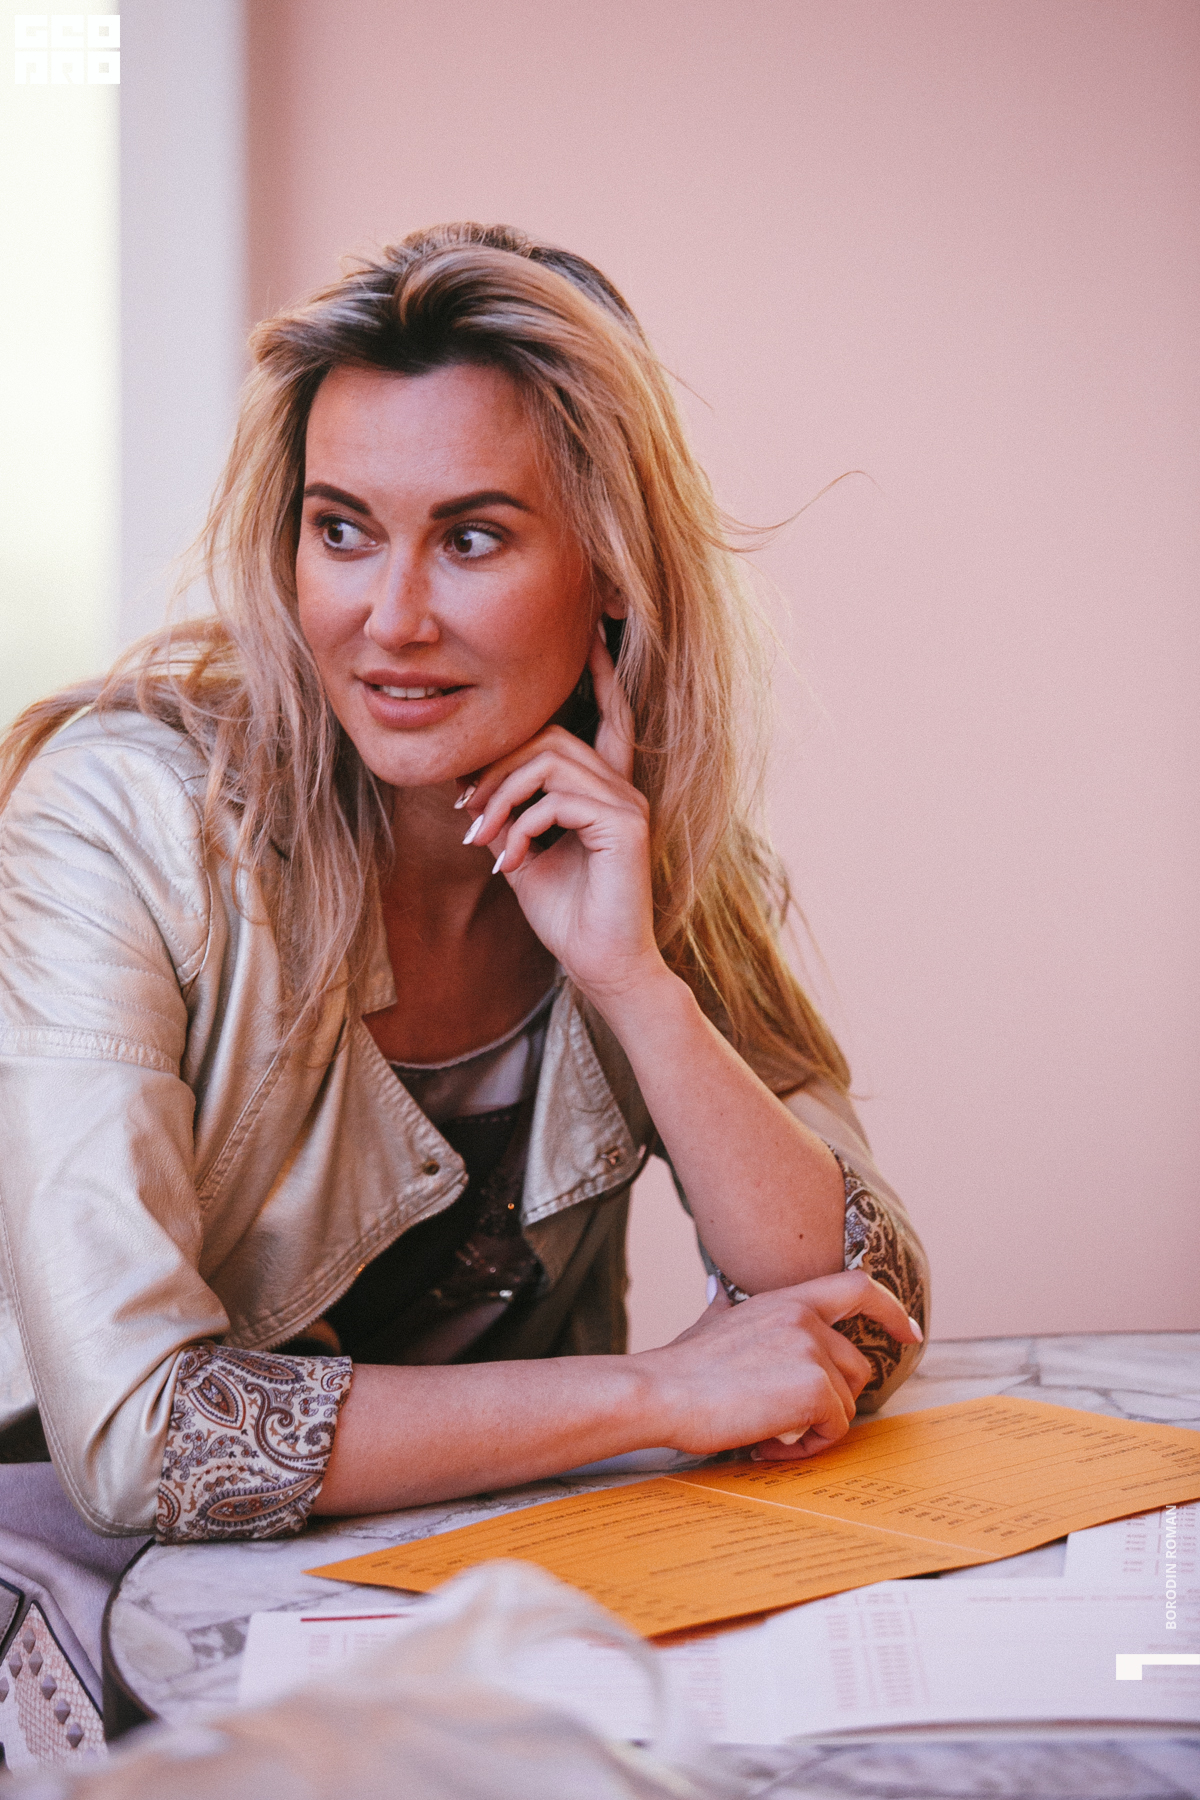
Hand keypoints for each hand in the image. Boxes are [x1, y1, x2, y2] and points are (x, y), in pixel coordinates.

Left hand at [458, 624, 662, 1001]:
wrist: (602, 967)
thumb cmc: (566, 915)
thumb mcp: (524, 852)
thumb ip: (510, 810)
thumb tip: (470, 777)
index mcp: (606, 789)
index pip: (608, 716)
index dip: (601, 673)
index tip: (592, 629)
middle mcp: (623, 787)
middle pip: (551, 735)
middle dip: (497, 766)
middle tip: (465, 812)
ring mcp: (628, 802)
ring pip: (549, 759)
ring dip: (501, 796)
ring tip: (481, 839)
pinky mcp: (626, 823)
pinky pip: (557, 797)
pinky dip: (521, 826)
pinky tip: (510, 863)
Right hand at [638, 1270, 921, 1459]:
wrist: (662, 1391)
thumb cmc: (681, 1367)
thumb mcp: (711, 1322)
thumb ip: (726, 1306)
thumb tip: (716, 1288)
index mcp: (786, 1299)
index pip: (857, 1286)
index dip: (890, 1309)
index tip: (909, 1331)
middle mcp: (805, 1317)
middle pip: (857, 1366)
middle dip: (832, 1400)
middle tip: (786, 1420)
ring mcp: (812, 1350)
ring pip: (846, 1402)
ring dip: (816, 1428)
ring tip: (771, 1433)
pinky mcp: (815, 1387)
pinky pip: (835, 1428)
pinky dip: (809, 1446)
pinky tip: (771, 1442)